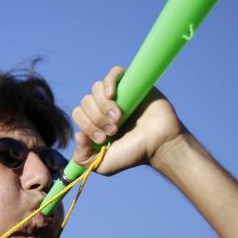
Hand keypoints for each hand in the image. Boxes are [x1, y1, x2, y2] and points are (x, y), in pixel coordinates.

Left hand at [71, 66, 186, 175]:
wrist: (160, 144)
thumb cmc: (134, 154)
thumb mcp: (103, 164)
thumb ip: (83, 158)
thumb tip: (78, 135)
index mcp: (95, 121)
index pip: (78, 114)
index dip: (86, 125)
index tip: (103, 139)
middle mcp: (104, 106)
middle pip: (86, 101)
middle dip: (96, 118)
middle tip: (114, 130)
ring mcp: (118, 94)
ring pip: (96, 88)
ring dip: (103, 105)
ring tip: (119, 118)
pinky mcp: (131, 84)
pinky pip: (114, 73)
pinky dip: (109, 82)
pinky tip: (111, 95)